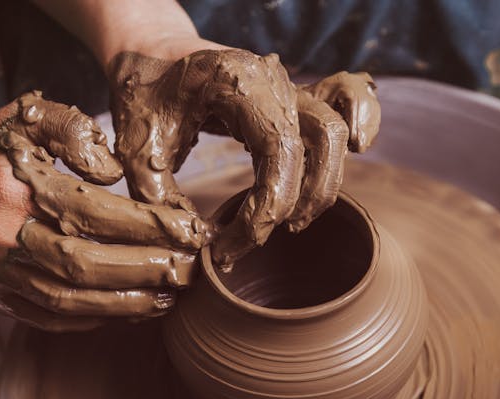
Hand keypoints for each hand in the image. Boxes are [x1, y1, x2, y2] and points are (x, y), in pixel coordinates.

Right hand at [0, 91, 210, 330]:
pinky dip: (90, 320)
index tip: (188, 230)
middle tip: (189, 271)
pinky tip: (125, 312)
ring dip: (124, 304)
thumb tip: (114, 173)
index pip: (96, 213)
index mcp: (17, 188)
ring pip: (69, 300)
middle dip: (145, 271)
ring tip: (169, 299)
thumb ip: (72, 131)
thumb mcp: (23, 119)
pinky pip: (47, 318)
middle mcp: (6, 236)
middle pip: (87, 264)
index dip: (147, 225)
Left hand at [108, 48, 379, 269]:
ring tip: (295, 222)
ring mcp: (288, 85)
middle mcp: (274, 80)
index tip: (226, 245)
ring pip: (336, 128)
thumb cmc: (144, 91)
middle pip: (321, 142)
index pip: (279, 154)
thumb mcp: (137, 143)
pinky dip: (362, 116)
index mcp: (239, 84)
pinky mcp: (292, 95)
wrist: (150, 51)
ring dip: (326, 181)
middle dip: (298, 203)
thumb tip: (194, 240)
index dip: (263, 211)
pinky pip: (344, 97)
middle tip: (256, 240)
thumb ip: (158, 194)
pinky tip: (361, 146)